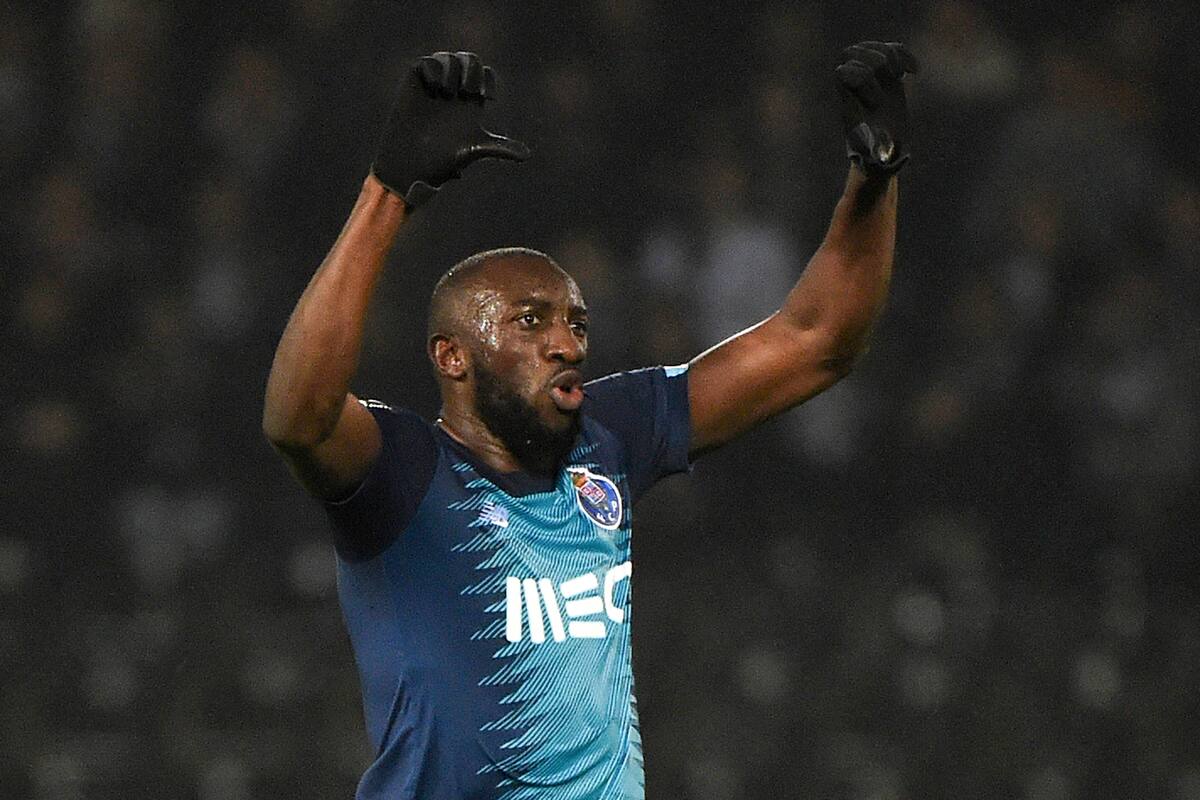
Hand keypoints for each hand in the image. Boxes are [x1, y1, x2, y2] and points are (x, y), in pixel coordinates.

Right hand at [371, 51, 529, 206]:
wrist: (413, 162)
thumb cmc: (444, 158)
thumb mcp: (475, 148)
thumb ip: (500, 148)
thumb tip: (527, 155)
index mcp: (471, 101)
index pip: (485, 74)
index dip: (488, 80)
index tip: (486, 98)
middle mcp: (455, 90)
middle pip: (470, 60)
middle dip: (472, 71)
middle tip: (469, 91)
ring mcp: (435, 85)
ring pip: (450, 58)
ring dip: (454, 71)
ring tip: (448, 94)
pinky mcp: (416, 84)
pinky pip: (428, 62)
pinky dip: (435, 70)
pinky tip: (435, 89)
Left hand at [836, 41, 917, 175]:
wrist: (883, 143)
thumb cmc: (876, 150)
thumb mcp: (876, 151)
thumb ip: (878, 150)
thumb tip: (884, 154)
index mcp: (846, 98)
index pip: (842, 71)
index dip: (861, 78)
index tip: (879, 102)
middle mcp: (853, 83)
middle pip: (852, 52)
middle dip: (875, 62)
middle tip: (891, 80)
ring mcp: (869, 74)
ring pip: (871, 46)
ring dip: (890, 55)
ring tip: (900, 74)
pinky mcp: (885, 72)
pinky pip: (890, 49)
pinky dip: (904, 55)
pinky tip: (914, 71)